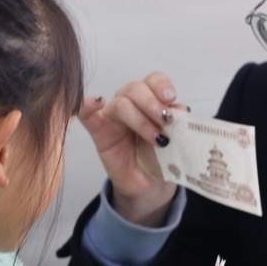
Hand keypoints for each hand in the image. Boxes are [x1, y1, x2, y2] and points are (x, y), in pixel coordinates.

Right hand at [77, 72, 182, 225]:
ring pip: (120, 103)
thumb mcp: (177, 139)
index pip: (153, 81)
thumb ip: (178, 123)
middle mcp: (131, 103)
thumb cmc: (163, 158)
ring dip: (140, 119)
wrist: (151, 184)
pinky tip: (95, 102)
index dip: (162, 85)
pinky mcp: (99, 132)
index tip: (171, 99)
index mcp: (151, 99)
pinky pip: (87, 115)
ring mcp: (113, 117)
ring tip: (157, 139)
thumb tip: (180, 110)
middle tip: (165, 122)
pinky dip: (88, 105)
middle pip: (135, 88)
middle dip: (152, 104)